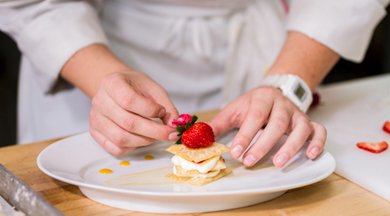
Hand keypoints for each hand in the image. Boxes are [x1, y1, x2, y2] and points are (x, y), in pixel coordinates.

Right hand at [89, 71, 178, 154]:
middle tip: (170, 133)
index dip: (150, 110)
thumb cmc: (135, 87)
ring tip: (155, 135)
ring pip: (121, 138)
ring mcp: (95, 118)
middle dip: (154, 131)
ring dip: (144, 140)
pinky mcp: (95, 132)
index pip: (130, 100)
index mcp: (112, 83)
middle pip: (128, 122)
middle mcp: (99, 100)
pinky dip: (132, 147)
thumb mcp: (153, 89)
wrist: (115, 88)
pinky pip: (115, 148)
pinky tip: (140, 138)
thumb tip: (174, 125)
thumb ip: (167, 106)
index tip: (163, 112)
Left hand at [208, 86, 325, 167]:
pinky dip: (318, 142)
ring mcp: (297, 114)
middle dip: (263, 144)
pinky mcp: (308, 122)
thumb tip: (198, 137)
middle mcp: (282, 105)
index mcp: (261, 99)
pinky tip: (311, 155)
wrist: (274, 91)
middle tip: (251, 161)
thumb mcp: (234, 110)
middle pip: (277, 124)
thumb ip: (218, 124)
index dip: (246, 135)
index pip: (254, 117)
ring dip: (290, 146)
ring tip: (278, 163)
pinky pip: (319, 130)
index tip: (236, 152)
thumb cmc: (252, 105)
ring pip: (300, 128)